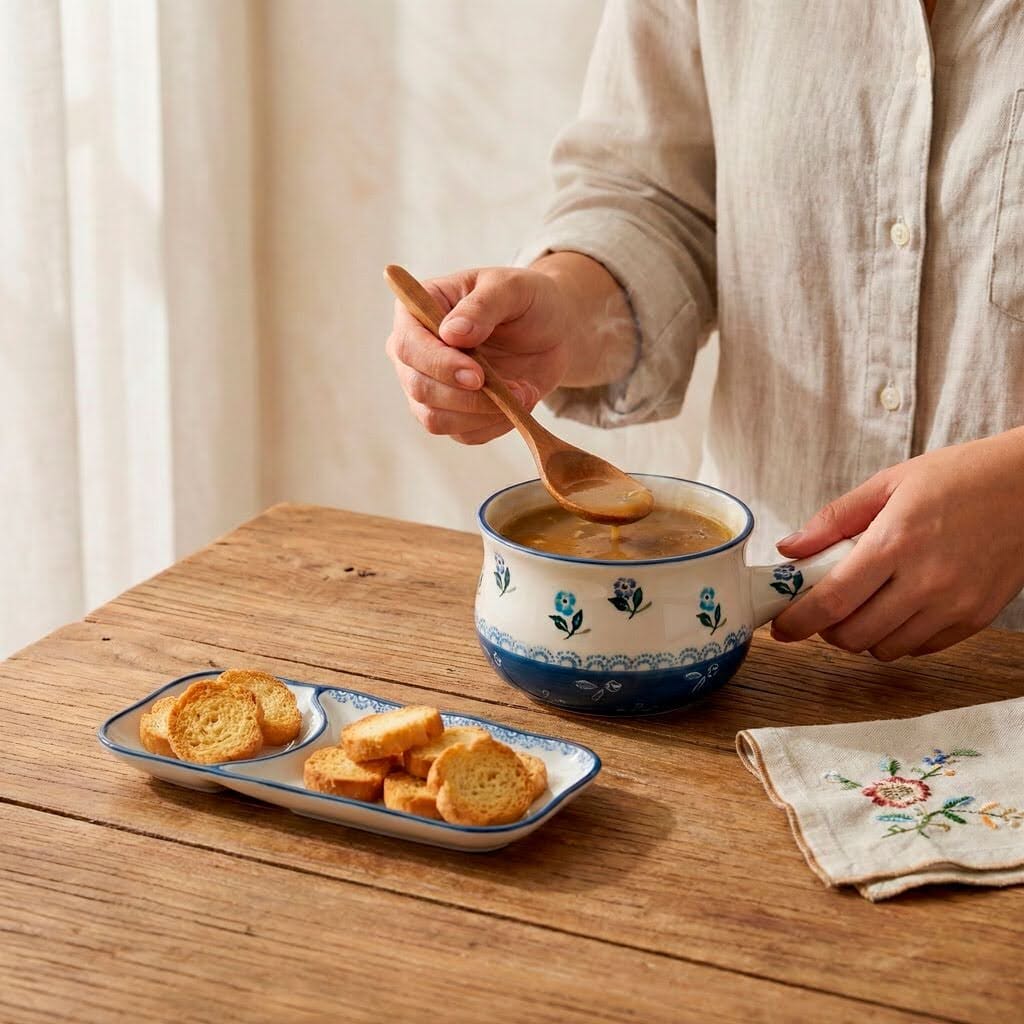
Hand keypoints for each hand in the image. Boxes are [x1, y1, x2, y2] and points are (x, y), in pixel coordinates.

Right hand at [385, 266, 573, 444]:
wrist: (550, 330)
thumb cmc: (525, 301)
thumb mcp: (512, 289)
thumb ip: (482, 306)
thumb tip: (451, 333)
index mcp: (417, 311)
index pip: (407, 345)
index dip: (439, 365)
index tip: (478, 375)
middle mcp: (414, 352)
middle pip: (418, 388)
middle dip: (465, 397)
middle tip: (512, 390)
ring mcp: (430, 386)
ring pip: (435, 418)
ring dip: (483, 414)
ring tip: (522, 392)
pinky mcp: (453, 413)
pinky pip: (463, 434)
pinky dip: (495, 425)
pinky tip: (518, 401)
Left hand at [770, 428, 1023, 659]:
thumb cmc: (961, 477)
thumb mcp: (889, 483)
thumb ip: (834, 520)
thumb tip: (790, 549)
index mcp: (896, 542)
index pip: (833, 600)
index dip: (798, 622)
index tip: (780, 627)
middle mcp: (926, 581)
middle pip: (854, 635)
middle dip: (826, 631)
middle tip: (821, 612)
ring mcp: (954, 604)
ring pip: (885, 649)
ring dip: (861, 637)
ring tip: (861, 607)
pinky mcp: (976, 617)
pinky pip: (921, 648)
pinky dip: (897, 639)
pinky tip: (896, 611)